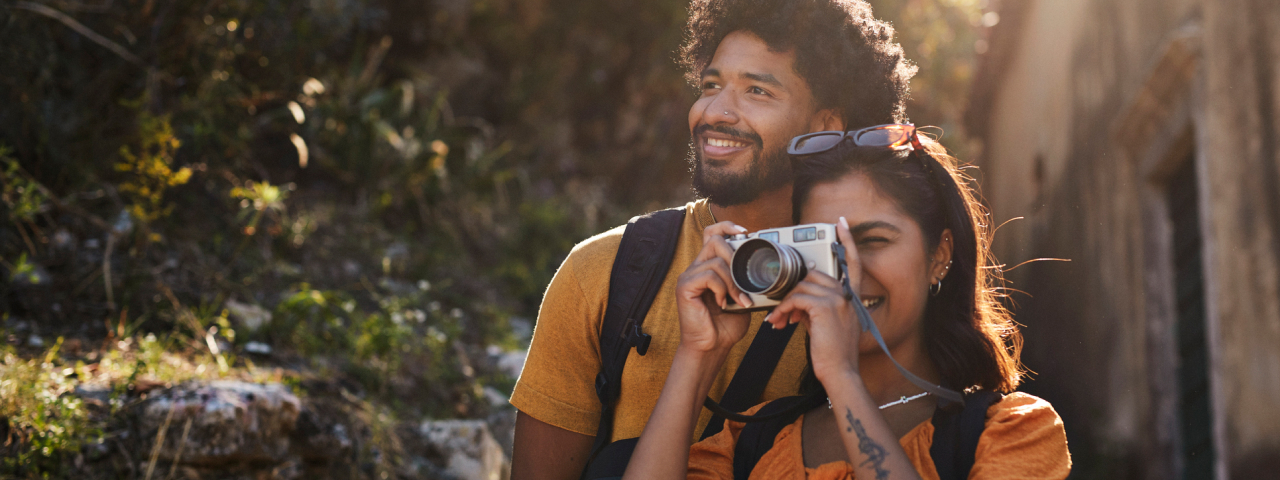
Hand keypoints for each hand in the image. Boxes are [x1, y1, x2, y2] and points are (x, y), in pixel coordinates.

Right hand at [674, 221, 753, 353]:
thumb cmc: (725, 325)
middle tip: (745, 280)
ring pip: (716, 260)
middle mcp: (696, 268)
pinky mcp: (684, 287)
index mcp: (708, 267)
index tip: (745, 232)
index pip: (712, 233)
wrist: (711, 347)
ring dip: (734, 282)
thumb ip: (746, 281)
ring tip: (739, 300)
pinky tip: (723, 303)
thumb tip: (765, 270)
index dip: (727, 226)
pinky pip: (709, 276)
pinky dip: (722, 289)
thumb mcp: (742, 298)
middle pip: (715, 240)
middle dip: (736, 257)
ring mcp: (688, 276)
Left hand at [766, 216, 863, 379]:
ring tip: (778, 321)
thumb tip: (796, 300)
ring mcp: (837, 299)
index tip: (841, 223)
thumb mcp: (827, 324)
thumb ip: (817, 306)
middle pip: (813, 275)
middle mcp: (847, 294)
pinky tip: (779, 322)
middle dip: (793, 290)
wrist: (839, 373)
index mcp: (851, 296)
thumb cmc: (832, 353)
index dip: (847, 241)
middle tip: (781, 311)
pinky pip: (795, 298)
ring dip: (784, 304)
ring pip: (801, 287)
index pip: (853, 262)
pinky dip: (783, 309)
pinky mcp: (824, 308)